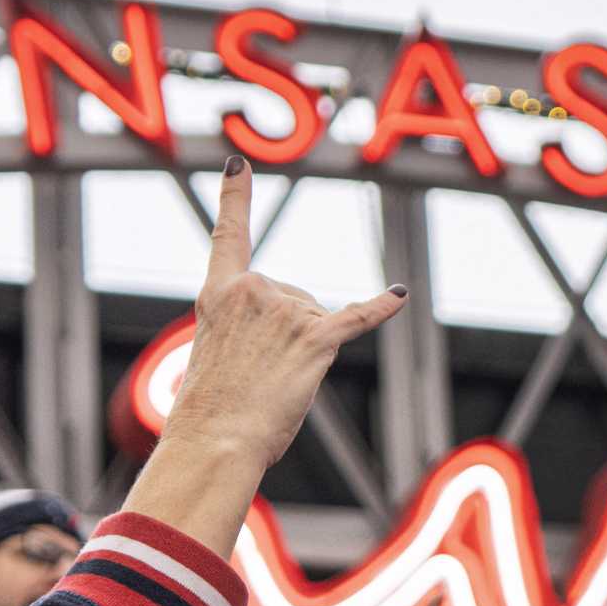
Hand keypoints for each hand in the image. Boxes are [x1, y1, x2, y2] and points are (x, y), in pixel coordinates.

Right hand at [126, 158, 407, 557]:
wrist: (214, 441)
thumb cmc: (210, 415)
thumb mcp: (214, 359)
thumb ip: (243, 334)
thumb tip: (289, 339)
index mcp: (218, 295)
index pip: (229, 236)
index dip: (236, 197)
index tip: (238, 164)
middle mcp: (252, 290)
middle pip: (290, 299)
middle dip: (283, 336)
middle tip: (255, 377)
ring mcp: (286, 310)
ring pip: (314, 319)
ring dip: (303, 354)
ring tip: (272, 385)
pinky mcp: (316, 338)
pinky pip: (355, 317)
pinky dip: (378, 309)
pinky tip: (396, 296)